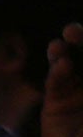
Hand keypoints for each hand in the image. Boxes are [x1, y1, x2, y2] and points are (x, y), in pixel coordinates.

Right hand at [45, 22, 82, 136]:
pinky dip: (56, 74)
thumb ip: (79, 84)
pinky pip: (55, 85)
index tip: (80, 33)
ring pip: (68, 66)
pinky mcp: (56, 105)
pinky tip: (59, 66)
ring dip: (63, 54)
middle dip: (80, 41)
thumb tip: (70, 67)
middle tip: (72, 31)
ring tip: (59, 47)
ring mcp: (74, 93)